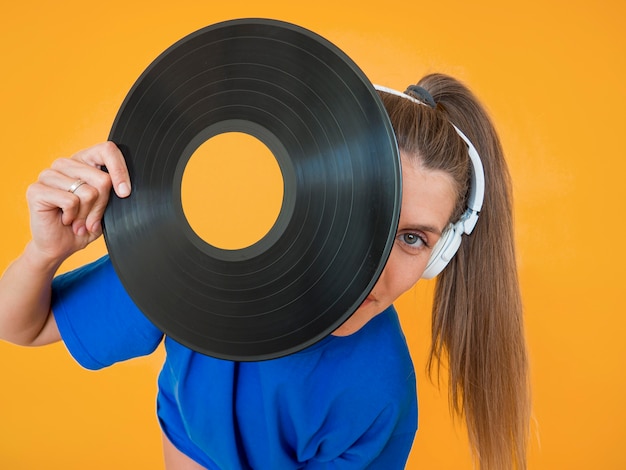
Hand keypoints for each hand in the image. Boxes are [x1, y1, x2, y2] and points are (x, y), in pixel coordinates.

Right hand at [26, 141, 130, 263]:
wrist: (61, 246)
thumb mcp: (106, 207)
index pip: (107, 150)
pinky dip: (73, 216)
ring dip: (87, 214)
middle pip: (102, 179)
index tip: (125, 193)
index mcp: (83, 161)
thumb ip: (113, 191)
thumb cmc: (85, 225)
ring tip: (78, 221)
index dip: (120, 170)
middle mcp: (65, 163)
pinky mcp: (36, 189)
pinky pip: (70, 201)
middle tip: (92, 220)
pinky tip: (66, 220)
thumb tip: (125, 187)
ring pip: (88, 192)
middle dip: (102, 206)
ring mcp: (48, 174)